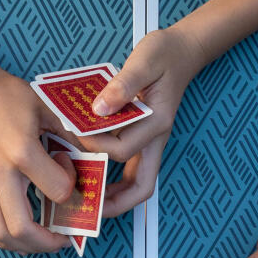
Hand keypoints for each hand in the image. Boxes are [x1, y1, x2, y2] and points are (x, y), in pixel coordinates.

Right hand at [0, 57, 73, 252]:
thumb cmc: (5, 94)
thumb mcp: (47, 106)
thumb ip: (73, 133)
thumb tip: (97, 155)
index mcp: (21, 152)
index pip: (57, 191)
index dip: (71, 187)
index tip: (70, 170)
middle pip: (22, 228)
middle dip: (49, 242)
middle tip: (66, 236)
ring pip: (0, 234)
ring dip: (26, 246)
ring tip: (45, 239)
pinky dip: (3, 237)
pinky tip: (20, 233)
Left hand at [93, 26, 203, 216]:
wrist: (182, 51)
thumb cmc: (164, 54)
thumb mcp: (144, 61)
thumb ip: (123, 85)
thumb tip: (99, 109)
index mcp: (157, 123)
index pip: (124, 151)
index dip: (97, 148)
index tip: (76, 135)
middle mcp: (155, 139)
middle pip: (141, 186)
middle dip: (113, 201)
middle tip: (83, 206)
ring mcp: (151, 142)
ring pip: (137, 184)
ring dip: (114, 196)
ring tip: (85, 200)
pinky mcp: (143, 138)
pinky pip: (130, 168)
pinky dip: (113, 178)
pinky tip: (92, 174)